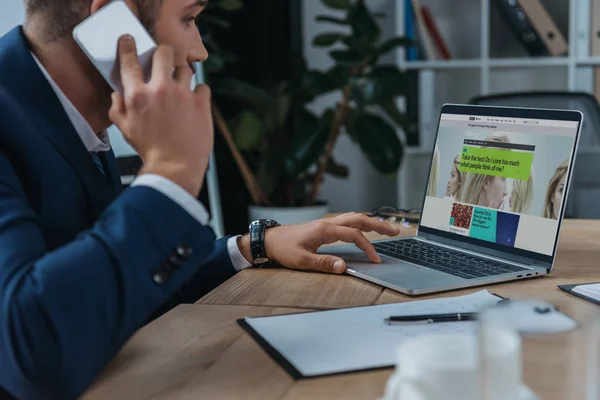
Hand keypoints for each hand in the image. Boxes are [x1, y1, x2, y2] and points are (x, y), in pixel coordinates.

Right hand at [109, 35, 212, 196]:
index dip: (128, 46)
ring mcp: (183, 94)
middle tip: (164, 58)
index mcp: (137, 95)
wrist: (175, 167)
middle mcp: (160, 89)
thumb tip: (117, 94)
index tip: (129, 39)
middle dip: (163, 52)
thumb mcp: (125, 130)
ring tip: (180, 88)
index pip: (129, 61)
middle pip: (163, 53)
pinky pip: (202, 86)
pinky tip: (194, 104)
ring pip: (185, 68)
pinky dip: (198, 93)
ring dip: (182, 75)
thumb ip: (118, 108)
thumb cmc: (149, 150)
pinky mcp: (202, 103)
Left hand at [240, 213, 399, 273]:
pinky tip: (365, 229)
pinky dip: (360, 223)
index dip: (368, 246)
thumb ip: (324, 264)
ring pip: (354, 218)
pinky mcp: (323, 227)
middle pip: (359, 219)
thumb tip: (344, 267)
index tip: (376, 259)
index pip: (354, 235)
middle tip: (396, 230)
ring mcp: (326, 223)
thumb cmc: (283, 249)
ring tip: (387, 228)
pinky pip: (347, 221)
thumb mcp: (302, 261)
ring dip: (371, 222)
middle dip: (379, 225)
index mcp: (325, 229)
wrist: (269, 240)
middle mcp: (328, 223)